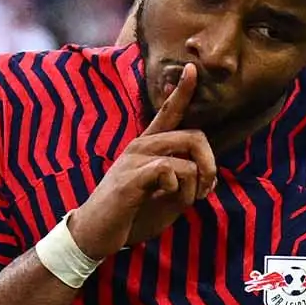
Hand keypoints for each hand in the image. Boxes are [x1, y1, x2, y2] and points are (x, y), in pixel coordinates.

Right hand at [65, 64, 216, 257]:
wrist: (95, 236)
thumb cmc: (131, 216)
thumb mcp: (166, 198)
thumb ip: (186, 184)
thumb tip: (209, 178)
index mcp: (148, 148)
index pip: (168, 113)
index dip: (182, 91)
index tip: (190, 68)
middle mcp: (140, 147)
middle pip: (194, 136)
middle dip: (210, 165)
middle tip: (205, 189)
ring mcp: (134, 160)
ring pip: (186, 157)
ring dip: (195, 184)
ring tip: (186, 201)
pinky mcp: (130, 178)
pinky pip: (170, 171)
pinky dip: (179, 190)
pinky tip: (165, 198)